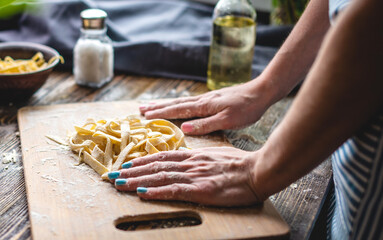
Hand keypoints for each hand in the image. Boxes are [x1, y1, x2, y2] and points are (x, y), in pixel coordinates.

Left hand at [110, 147, 262, 205]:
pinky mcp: (201, 189)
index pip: (161, 156)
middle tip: (112, 176)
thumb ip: (198, 158)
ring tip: (119, 184)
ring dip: (137, 181)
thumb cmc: (241, 164)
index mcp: (193, 155)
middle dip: (131, 171)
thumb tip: (186, 160)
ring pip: (159, 176)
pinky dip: (156, 191)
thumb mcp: (216, 155)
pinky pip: (174, 190)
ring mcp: (194, 175)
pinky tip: (142, 193)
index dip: (141, 160)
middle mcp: (189, 163)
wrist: (258, 171)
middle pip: (154, 166)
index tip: (126, 165)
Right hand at [139, 81, 270, 134]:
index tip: (144, 116)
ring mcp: (207, 98)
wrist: (262, 92)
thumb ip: (205, 124)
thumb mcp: (227, 121)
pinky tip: (177, 106)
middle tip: (140, 109)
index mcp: (204, 106)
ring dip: (165, 104)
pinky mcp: (213, 99)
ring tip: (151, 105)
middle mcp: (202, 100)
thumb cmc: (247, 109)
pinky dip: (177, 104)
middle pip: (175, 104)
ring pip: (181, 102)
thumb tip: (183, 128)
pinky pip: (189, 102)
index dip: (160, 114)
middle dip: (157, 107)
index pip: (177, 110)